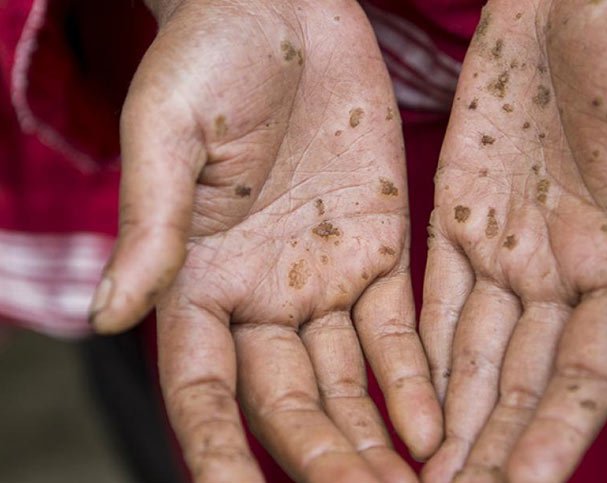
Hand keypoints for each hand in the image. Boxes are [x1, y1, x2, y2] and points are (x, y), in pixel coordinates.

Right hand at [88, 1, 441, 480]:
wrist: (283, 9)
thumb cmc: (209, 57)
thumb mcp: (169, 135)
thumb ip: (152, 228)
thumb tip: (108, 317)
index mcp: (198, 280)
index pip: (203, 390)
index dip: (218, 452)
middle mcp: (262, 296)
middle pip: (288, 402)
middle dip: (319, 462)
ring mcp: (326, 278)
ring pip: (348, 382)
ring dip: (373, 442)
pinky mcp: (382, 250)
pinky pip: (398, 331)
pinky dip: (413, 381)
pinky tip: (433, 427)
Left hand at [420, 0, 606, 480]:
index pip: (587, 373)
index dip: (559, 435)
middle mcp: (561, 273)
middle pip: (522, 383)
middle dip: (492, 448)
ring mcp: (505, 249)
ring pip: (471, 356)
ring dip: (448, 419)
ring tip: (418, 478)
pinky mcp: (456, 217)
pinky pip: (431, 300)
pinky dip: (415, 356)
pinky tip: (398, 402)